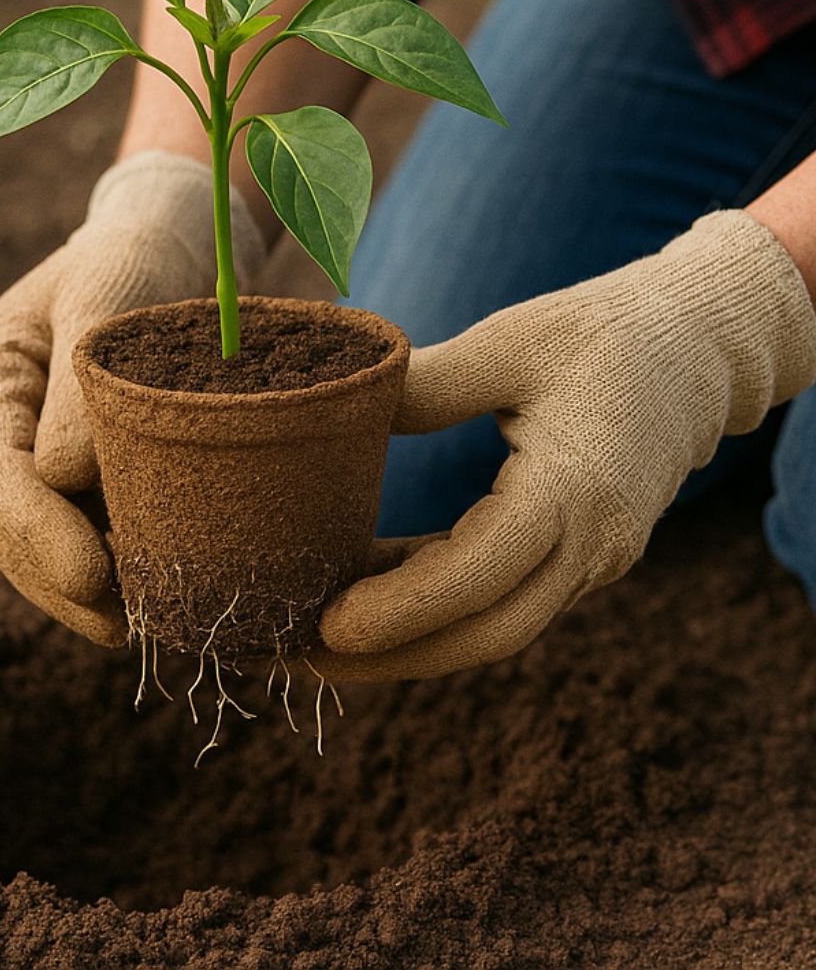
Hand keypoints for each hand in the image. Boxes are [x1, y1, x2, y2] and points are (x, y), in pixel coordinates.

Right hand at [0, 150, 262, 644]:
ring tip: (143, 626)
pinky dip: (111, 570)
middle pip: (3, 521)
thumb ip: (83, 377)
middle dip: (55, 580)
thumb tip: (64, 477)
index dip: (36, 531)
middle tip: (123, 627)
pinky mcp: (79, 471)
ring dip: (82, 591)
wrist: (171, 245)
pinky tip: (156, 597)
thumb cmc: (140, 254)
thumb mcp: (114, 290)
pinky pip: (80, 532)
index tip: (92, 577)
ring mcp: (33, 449)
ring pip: (37, 540)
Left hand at [314, 211, 815, 681]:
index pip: (481, 573)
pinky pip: (504, 600)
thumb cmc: (602, 334)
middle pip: (487, 633)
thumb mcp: (512, 340)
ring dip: (409, 640)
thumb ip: (428, 383)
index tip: (327, 624)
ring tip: (312, 633)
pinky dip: (439, 606)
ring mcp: (594, 561)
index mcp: (575, 489)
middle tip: (295, 656)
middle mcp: (593, 545)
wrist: (694, 355)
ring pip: (494, 628)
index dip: (403, 607)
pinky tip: (370, 590)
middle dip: (391, 656)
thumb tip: (338, 411)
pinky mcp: (581, 559)